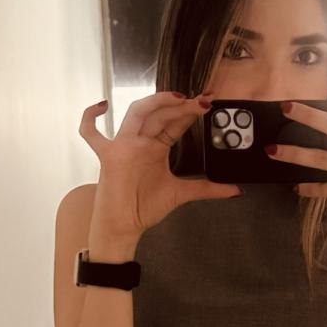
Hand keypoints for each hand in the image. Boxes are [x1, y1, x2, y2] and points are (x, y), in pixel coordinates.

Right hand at [79, 91, 239, 236]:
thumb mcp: (181, 194)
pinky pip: (92, 134)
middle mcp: (140, 141)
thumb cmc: (144, 207)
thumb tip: (236, 191)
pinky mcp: (107, 156)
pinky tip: (101, 105)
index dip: (192, 111)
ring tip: (180, 100)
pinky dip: (90, 118)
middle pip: (161, 113)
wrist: (124, 226)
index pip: (175, 121)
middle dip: (182, 105)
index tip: (210, 102)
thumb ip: (208, 189)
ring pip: (137, 113)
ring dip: (157, 102)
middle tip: (203, 101)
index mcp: (156, 146)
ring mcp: (123, 146)